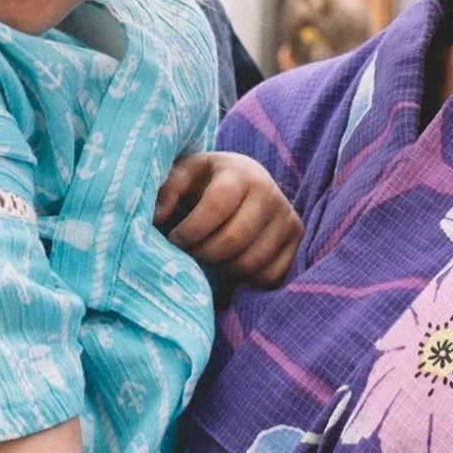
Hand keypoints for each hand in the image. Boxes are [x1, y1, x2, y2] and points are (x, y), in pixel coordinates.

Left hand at [154, 151, 303, 287]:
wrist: (246, 179)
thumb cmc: (206, 181)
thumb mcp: (184, 175)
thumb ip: (166, 191)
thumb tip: (156, 217)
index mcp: (240, 173)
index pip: (216, 208)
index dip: (191, 230)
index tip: (175, 238)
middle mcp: (270, 193)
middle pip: (234, 241)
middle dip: (203, 253)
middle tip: (190, 252)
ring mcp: (287, 217)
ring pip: (251, 263)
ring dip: (223, 268)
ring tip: (210, 255)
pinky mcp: (296, 239)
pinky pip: (270, 276)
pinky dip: (247, 279)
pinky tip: (232, 262)